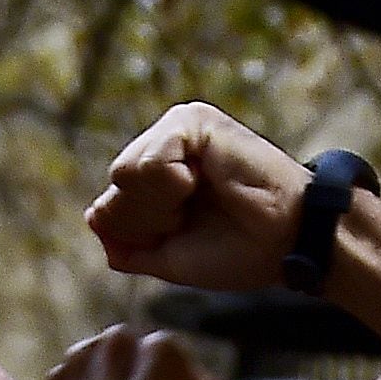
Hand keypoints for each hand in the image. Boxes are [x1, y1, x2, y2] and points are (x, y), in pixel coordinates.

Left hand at [90, 104, 309, 288]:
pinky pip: (150, 161)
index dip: (139, 233)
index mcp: (160, 179)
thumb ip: (130, 243)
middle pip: (115, 188)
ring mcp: (177, 131)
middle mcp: (165, 148)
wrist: (288, 243)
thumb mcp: (172, 257)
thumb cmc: (242, 251)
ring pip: (125, 174)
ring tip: (197, 198)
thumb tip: (92, 218)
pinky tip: (201, 182)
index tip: (181, 234)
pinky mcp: (192, 122)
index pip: (112, 205)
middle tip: (191, 217)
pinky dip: (171, 185)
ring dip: (160, 204)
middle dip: (147, 219)